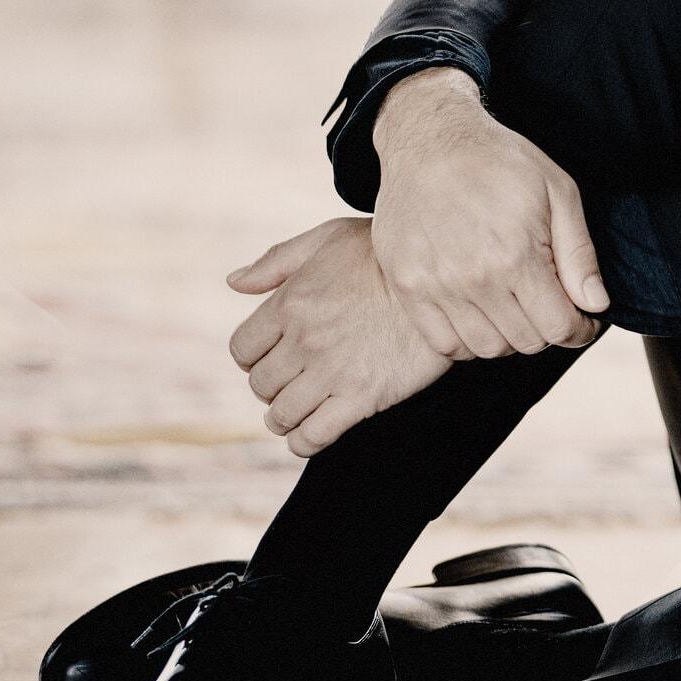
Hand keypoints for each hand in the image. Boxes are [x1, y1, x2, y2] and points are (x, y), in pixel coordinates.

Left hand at [227, 217, 455, 455]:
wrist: (446, 281)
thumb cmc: (386, 256)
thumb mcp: (330, 239)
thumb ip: (277, 260)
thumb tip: (233, 282)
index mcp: (291, 303)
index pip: (242, 350)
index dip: (253, 357)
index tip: (274, 357)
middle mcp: (305, 340)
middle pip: (260, 385)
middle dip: (272, 387)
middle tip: (293, 382)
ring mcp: (332, 371)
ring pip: (281, 415)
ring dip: (284, 417)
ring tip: (300, 410)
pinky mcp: (362, 397)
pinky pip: (312, 437)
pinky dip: (304, 442)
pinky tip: (312, 433)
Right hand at [354, 67, 607, 359]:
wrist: (430, 141)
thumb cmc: (500, 161)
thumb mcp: (558, 192)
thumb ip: (579, 254)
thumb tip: (595, 305)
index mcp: (515, 256)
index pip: (559, 327)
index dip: (581, 329)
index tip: (584, 320)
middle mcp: (473, 279)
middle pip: (526, 342)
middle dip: (549, 330)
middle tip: (551, 305)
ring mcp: (434, 286)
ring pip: (486, 349)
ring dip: (511, 337)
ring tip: (518, 306)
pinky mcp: (406, 287)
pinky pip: (444, 344)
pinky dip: (468, 341)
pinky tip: (483, 313)